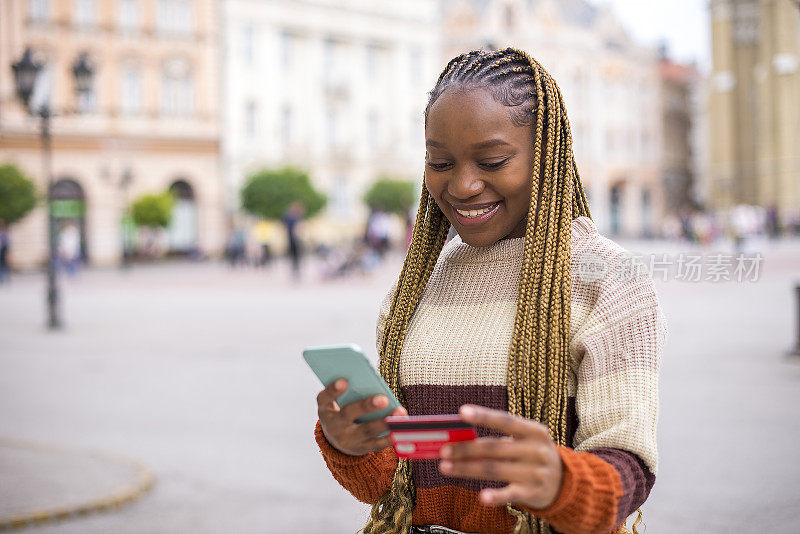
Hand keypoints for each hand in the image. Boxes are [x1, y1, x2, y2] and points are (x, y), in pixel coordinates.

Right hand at [317, 378, 407, 455]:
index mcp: (325, 409)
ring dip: (385, 422)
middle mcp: (333, 426)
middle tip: (384, 398)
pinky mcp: (361, 449)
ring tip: (400, 412)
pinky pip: (377, 444)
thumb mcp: (338, 402)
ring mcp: (347, 440)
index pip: (325, 398)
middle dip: (366, 406)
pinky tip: (401, 427)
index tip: (344, 381)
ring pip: (366, 430)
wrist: (337, 440)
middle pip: (348, 414)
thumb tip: (371, 380)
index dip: (333, 390)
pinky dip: (390, 436)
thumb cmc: (342, 410)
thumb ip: (349, 391)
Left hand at [438, 404, 562, 509]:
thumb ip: (498, 438)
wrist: (565, 483)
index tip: (462, 412)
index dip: (483, 416)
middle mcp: (536, 450)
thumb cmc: (532, 455)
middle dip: (466, 448)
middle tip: (443, 450)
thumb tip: (460, 439)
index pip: (505, 420)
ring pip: (494, 470)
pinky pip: (510, 494)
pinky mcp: (533, 493)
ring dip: (467, 468)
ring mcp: (535, 472)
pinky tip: (482, 497)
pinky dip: (496, 496)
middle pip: (494, 447)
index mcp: (534, 431)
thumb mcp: (524, 441)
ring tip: (445, 467)